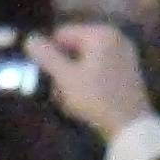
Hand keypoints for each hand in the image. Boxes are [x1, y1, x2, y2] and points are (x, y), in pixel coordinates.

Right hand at [27, 23, 154, 141]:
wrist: (130, 125)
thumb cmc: (95, 98)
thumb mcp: (66, 78)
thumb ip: (47, 57)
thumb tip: (29, 40)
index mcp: (100, 34)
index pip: (63, 34)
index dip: (49, 54)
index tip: (45, 76)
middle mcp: (115, 38)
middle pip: (76, 47)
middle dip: (62, 68)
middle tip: (56, 92)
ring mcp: (124, 55)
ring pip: (87, 61)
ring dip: (73, 78)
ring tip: (68, 101)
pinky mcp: (127, 72)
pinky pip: (99, 70)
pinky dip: (88, 82)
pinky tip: (83, 101)